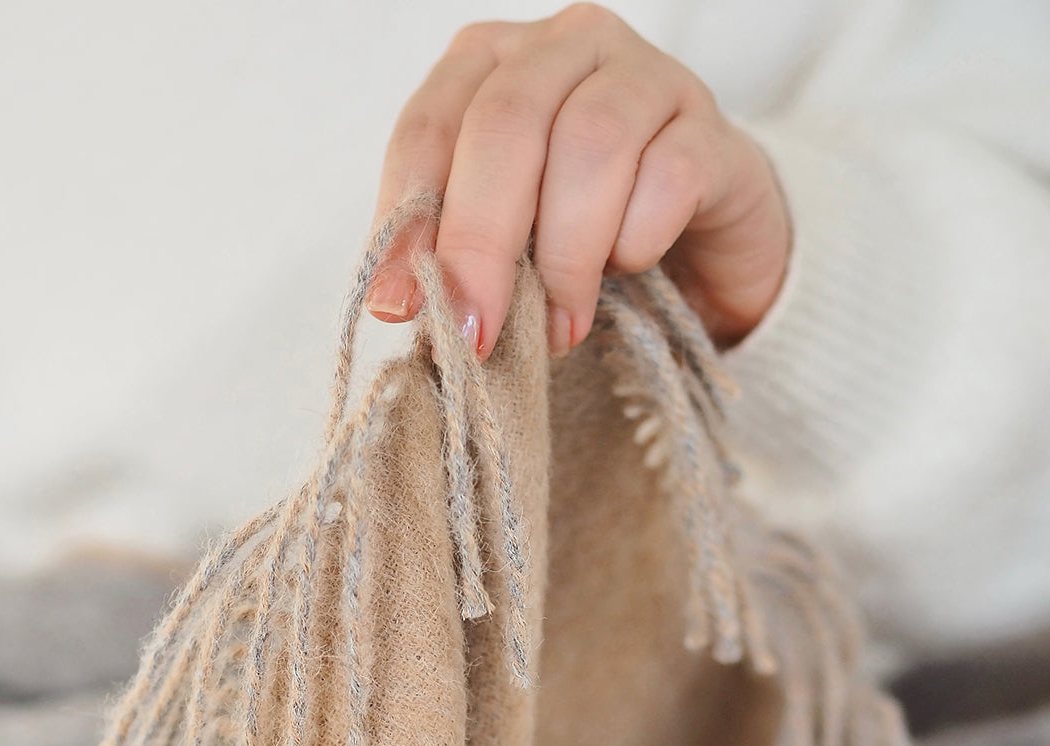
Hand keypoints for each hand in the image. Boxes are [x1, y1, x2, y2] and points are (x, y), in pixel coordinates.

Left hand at [365, 3, 790, 357]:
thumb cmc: (584, 239)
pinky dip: (638, 239)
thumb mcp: (504, 246)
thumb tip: (402, 303)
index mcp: (493, 63)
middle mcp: (567, 47)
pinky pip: (670, 175)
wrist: (702, 254)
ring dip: (567, 254)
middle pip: (507, 123)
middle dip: (482, 240)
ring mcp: (647, 76)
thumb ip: (451, 252)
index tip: (401, 308)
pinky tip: (630, 268)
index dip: (409, 220)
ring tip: (562, 326)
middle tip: (478, 332)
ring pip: (592, 143)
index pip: (429, 126)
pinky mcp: (711, 129)